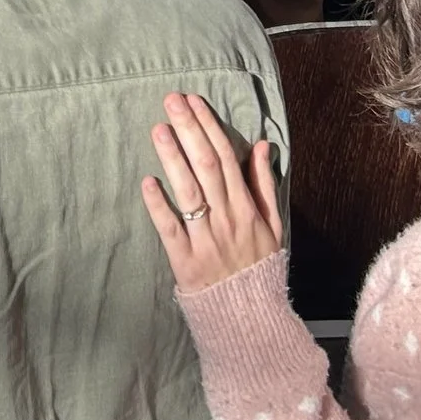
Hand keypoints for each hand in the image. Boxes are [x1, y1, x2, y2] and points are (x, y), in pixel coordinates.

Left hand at [143, 92, 283, 293]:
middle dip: (189, 130)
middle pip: (206, 166)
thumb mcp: (273, 226)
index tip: (194, 101)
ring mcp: (205, 239)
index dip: (209, 127)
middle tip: (171, 100)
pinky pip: (171, 229)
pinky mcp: (185, 260)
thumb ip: (265, 185)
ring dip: (172, 159)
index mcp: (247, 208)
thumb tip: (261, 144)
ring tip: (158, 129)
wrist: (250, 319)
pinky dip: (159, 205)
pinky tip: (147, 181)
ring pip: (189, 192)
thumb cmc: (259, 267)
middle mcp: (227, 219)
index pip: (227, 158)